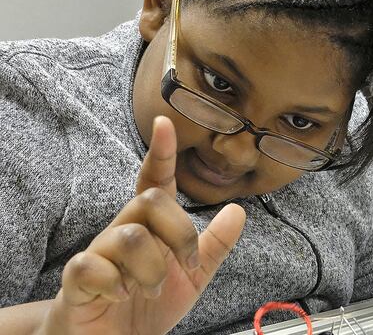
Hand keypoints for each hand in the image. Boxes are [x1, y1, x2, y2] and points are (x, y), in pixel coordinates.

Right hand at [40, 116, 246, 334]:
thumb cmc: (147, 306)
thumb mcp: (193, 276)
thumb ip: (214, 246)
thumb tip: (239, 210)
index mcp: (150, 228)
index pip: (154, 181)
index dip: (161, 153)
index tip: (166, 122)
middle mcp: (123, 233)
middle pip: (149, 201)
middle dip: (178, 232)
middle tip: (185, 264)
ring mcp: (98, 255)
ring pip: (128, 237)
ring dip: (151, 270)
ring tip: (149, 290)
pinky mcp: (77, 281)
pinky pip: (91, 266)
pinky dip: (115, 284)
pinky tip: (121, 296)